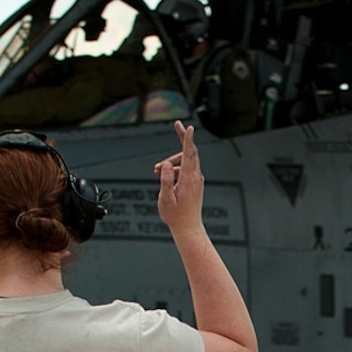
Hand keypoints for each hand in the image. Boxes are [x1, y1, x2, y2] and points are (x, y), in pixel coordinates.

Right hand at [154, 120, 205, 234]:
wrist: (187, 228)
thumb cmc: (176, 216)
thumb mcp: (166, 198)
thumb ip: (166, 180)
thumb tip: (166, 165)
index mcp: (189, 179)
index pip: (189, 155)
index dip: (187, 139)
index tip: (189, 127)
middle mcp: (195, 177)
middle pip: (190, 152)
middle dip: (182, 138)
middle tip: (176, 123)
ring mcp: (196, 180)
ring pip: (183, 161)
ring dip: (170, 161)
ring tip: (155, 170)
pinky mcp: (194, 183)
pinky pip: (184, 169)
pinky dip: (173, 169)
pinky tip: (162, 175)